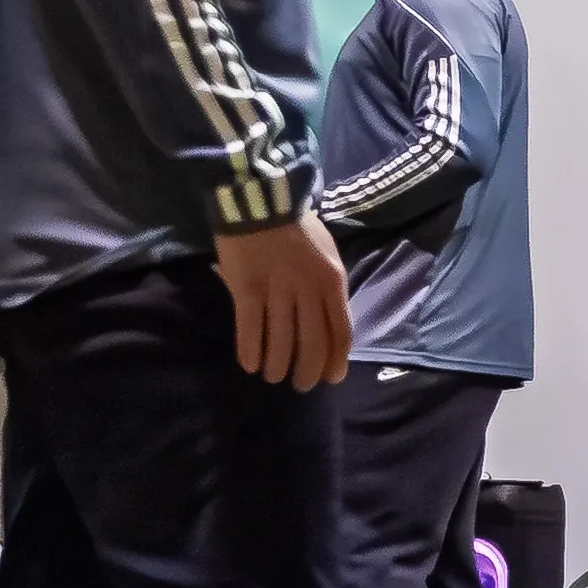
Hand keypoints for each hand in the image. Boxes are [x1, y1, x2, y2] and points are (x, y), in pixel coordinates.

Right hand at [214, 214, 352, 389]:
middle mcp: (308, 290)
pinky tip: (249, 365)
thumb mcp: (328, 255)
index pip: (340, 332)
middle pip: (312, 343)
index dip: (336, 360)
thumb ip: (329, 288)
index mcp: (333, 281)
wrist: (260, 201)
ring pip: (281, 341)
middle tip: (300, 386)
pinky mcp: (246, 289)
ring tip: (273, 377)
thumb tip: (330, 323)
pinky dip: (250, 351)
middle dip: (307, 371)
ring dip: (277, 366)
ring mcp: (277, 290)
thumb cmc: (297, 228)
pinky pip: (250, 329)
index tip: (330, 378)